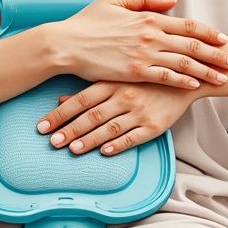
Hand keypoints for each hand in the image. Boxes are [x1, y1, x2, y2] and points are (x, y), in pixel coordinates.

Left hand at [35, 80, 199, 155]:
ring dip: (89, 140)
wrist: (185, 78)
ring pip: (109, 128)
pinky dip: (118, 145)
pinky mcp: (154, 125)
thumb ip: (89, 87)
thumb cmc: (144, 76)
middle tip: (52, 142)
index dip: (59, 114)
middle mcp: (124, 96)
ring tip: (72, 150)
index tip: (42, 127)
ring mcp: (139, 111)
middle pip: (91, 116)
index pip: (80, 100)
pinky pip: (134, 137)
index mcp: (112, 82)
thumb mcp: (116, 75)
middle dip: (69, 130)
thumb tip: (59, 99)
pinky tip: (104, 152)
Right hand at [52, 0, 227, 89]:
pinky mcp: (136, 72)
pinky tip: (196, 86)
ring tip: (223, 78)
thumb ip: (145, 0)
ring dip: (207, 71)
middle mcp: (152, 35)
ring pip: (185, 63)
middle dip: (217, 54)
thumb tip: (172, 2)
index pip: (188, 24)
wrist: (66, 44)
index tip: (223, 39)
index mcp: (148, 17)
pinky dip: (183, 82)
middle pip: (193, 45)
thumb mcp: (115, 2)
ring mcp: (145, 54)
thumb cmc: (87, 23)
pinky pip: (166, 77)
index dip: (208, 33)